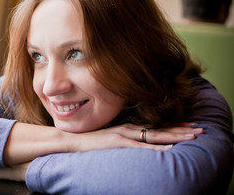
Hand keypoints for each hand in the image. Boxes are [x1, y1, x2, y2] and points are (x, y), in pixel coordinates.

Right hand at [67, 122, 202, 151]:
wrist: (74, 139)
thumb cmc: (93, 140)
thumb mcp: (112, 137)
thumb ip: (125, 137)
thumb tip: (137, 140)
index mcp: (130, 128)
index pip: (157, 127)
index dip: (175, 126)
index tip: (191, 125)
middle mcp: (130, 129)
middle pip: (161, 130)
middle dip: (182, 129)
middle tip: (200, 129)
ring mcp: (125, 135)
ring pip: (155, 136)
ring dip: (175, 136)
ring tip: (192, 136)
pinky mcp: (119, 143)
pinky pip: (140, 147)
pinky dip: (155, 149)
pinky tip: (167, 150)